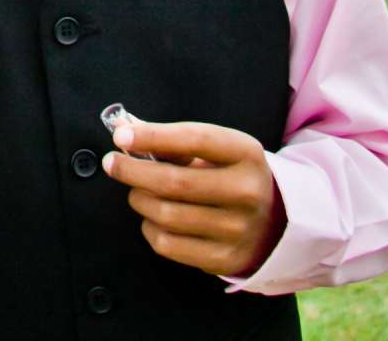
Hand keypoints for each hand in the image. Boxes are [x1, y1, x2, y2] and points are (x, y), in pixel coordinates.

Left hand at [105, 120, 285, 278]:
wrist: (275, 221)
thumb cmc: (229, 174)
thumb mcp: (215, 149)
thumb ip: (172, 140)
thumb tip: (123, 130)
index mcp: (246, 154)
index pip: (195, 139)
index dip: (153, 136)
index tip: (120, 136)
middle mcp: (247, 192)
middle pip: (174, 182)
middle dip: (133, 171)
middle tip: (112, 164)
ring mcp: (238, 229)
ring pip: (166, 214)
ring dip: (140, 200)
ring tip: (139, 192)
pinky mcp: (225, 258)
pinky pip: (168, 244)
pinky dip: (150, 228)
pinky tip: (154, 218)